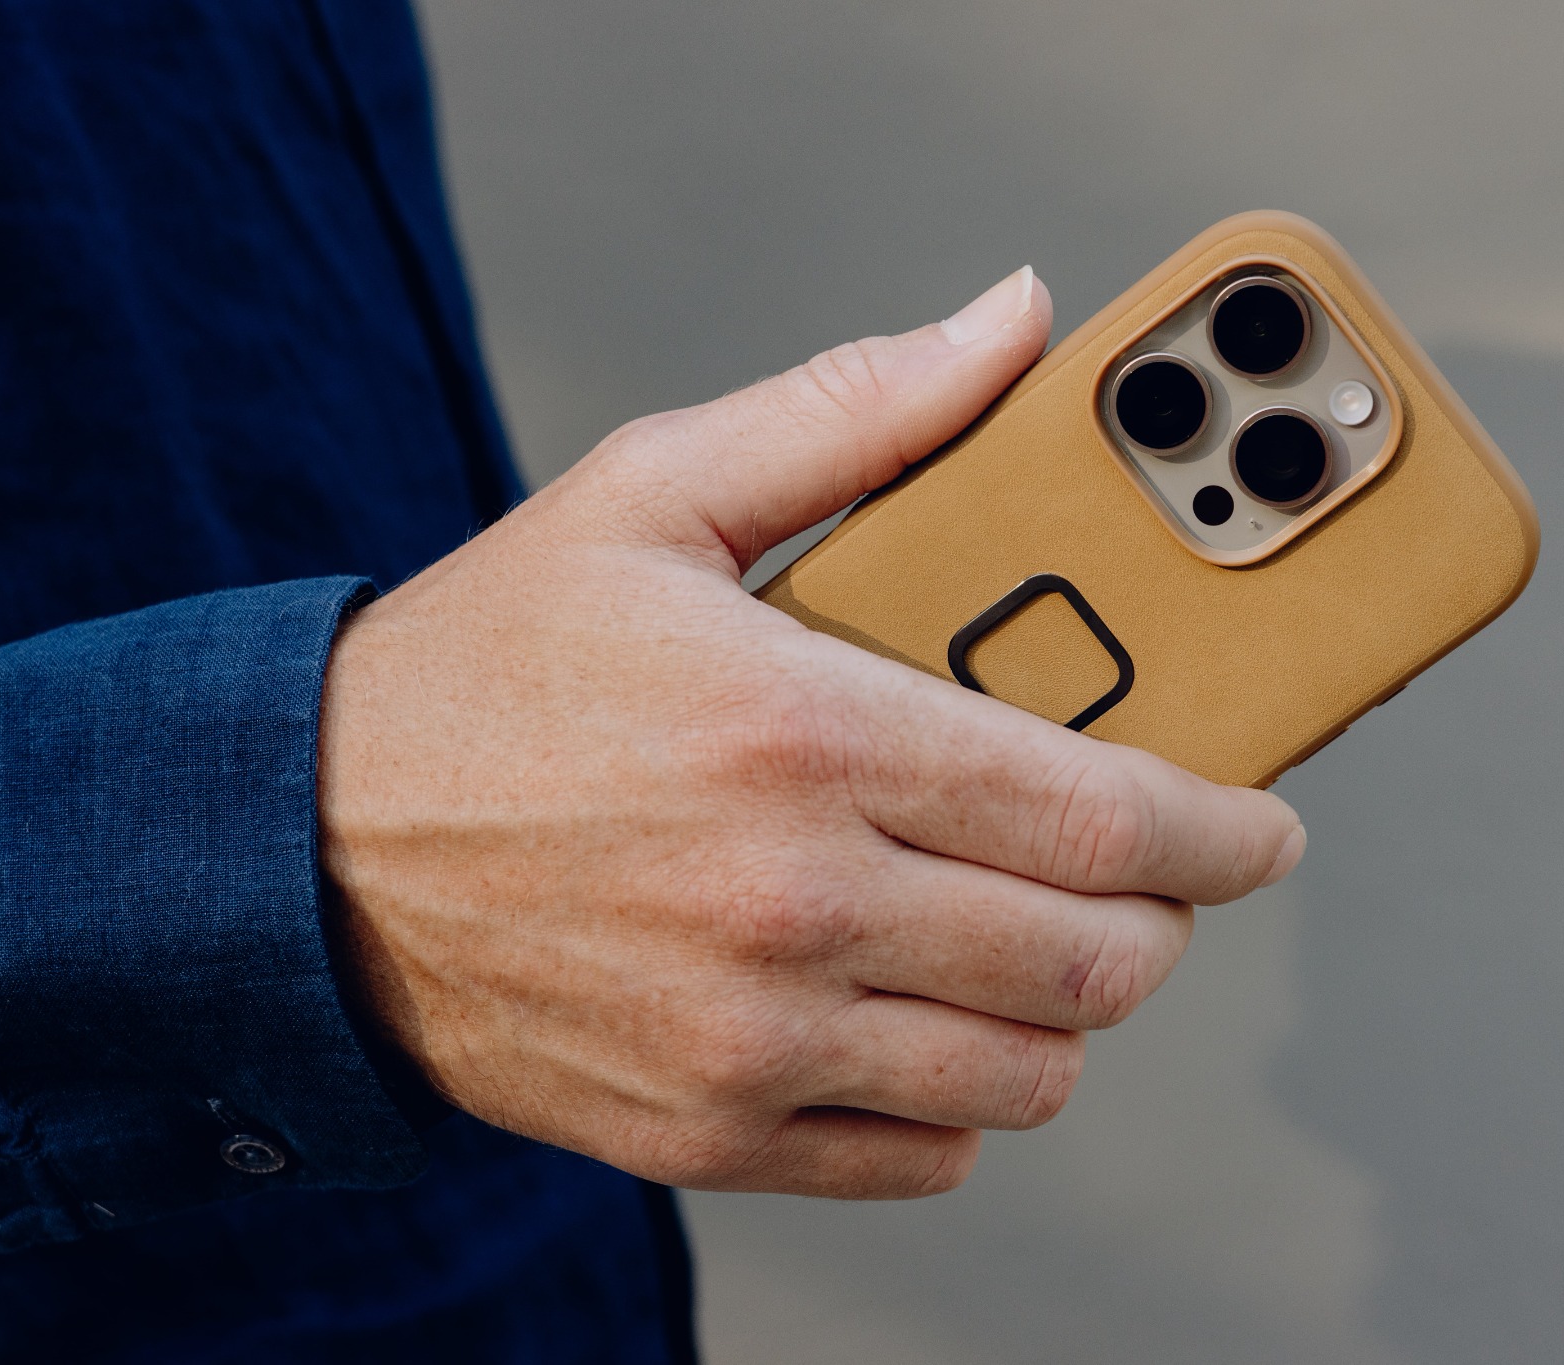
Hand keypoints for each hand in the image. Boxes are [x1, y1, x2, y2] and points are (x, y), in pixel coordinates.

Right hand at [317, 267, 1306, 1198]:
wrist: (301, 847)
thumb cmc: (488, 667)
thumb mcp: (655, 495)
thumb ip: (858, 409)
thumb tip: (1011, 324)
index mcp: (802, 732)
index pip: (1103, 814)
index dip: (1227, 828)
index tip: (1263, 824)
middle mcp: (789, 904)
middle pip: (1095, 964)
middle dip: (1162, 919)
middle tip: (1143, 872)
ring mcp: (748, 1039)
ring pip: (1026, 1078)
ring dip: (1065, 1010)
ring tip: (1023, 935)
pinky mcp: (705, 1132)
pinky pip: (921, 1157)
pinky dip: (957, 1096)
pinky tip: (917, 1013)